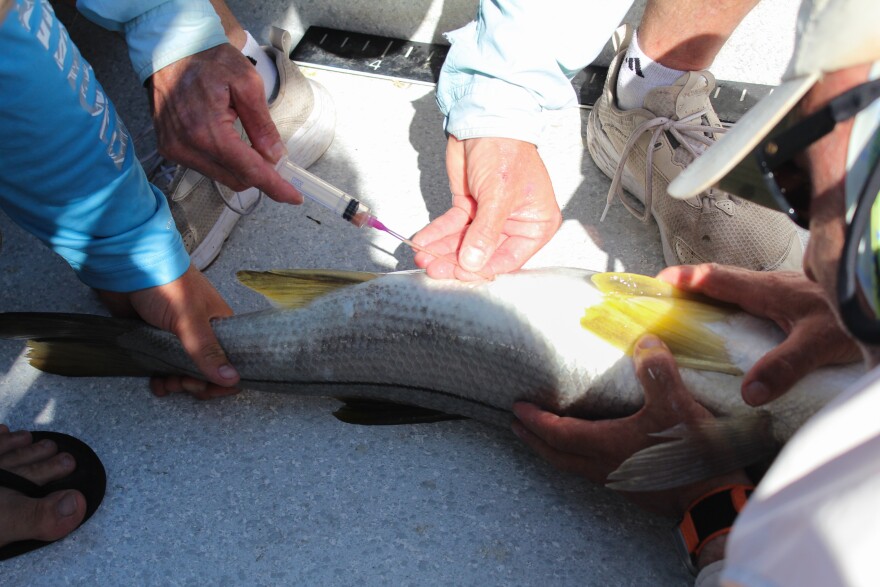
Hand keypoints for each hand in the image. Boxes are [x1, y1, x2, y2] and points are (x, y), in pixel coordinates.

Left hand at [97, 264, 240, 399]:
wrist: (126, 265)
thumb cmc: (165, 284)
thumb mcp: (190, 319)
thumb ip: (207, 351)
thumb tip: (232, 379)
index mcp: (220, 325)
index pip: (232, 360)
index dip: (223, 379)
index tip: (207, 388)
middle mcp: (202, 332)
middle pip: (207, 370)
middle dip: (196, 383)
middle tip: (183, 384)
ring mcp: (178, 336)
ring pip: (184, 370)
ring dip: (177, 382)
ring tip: (166, 383)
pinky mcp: (155, 338)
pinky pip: (163, 365)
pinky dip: (161, 377)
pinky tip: (156, 382)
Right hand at [148, 44, 301, 204]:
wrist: (170, 48)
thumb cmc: (209, 60)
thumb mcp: (247, 84)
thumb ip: (262, 125)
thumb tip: (276, 157)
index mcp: (207, 131)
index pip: (249, 171)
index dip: (275, 186)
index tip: (294, 196)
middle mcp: (187, 147)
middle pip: (236, 179)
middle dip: (259, 174)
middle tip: (273, 156)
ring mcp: (175, 149)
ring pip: (221, 177)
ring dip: (240, 167)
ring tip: (246, 141)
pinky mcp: (169, 149)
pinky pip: (205, 168)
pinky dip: (223, 161)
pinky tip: (227, 141)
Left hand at [412, 136, 561, 279]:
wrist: (486, 120)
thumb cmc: (507, 150)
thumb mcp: (499, 196)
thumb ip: (485, 233)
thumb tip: (473, 263)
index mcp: (536, 224)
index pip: (509, 258)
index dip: (483, 268)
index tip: (461, 273)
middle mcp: (514, 223)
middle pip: (483, 253)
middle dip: (457, 261)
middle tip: (436, 268)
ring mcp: (490, 217)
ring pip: (464, 242)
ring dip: (443, 250)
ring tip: (424, 257)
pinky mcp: (470, 207)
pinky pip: (452, 227)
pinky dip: (437, 234)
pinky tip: (424, 241)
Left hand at [512, 335, 747, 516]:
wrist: (714, 502)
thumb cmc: (692, 455)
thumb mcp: (677, 406)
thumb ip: (658, 373)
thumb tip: (644, 341)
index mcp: (604, 445)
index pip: (556, 432)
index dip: (535, 419)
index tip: (517, 407)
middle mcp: (602, 466)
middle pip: (555, 454)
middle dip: (533, 438)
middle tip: (516, 425)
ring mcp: (616, 479)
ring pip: (571, 464)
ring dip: (553, 449)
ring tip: (543, 435)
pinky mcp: (631, 486)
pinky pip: (590, 469)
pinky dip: (576, 456)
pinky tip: (587, 447)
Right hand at [658, 263, 860, 405]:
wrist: (879, 301)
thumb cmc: (855, 315)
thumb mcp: (820, 343)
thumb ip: (784, 366)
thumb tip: (748, 392)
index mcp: (769, 290)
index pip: (717, 278)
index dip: (685, 278)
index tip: (657, 281)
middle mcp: (771, 286)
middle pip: (720, 279)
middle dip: (688, 284)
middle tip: (660, 296)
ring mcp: (782, 291)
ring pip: (735, 287)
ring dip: (708, 294)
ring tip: (685, 309)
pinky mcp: (792, 300)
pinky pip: (750, 298)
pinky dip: (729, 304)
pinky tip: (730, 322)